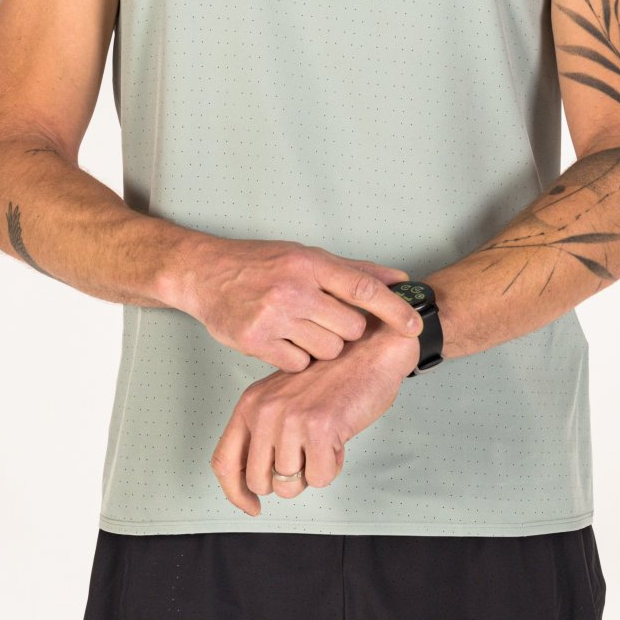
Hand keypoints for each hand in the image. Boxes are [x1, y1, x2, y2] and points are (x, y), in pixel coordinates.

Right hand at [170, 237, 423, 371]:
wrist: (205, 274)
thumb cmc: (260, 264)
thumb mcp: (306, 256)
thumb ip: (355, 270)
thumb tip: (400, 278)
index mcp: (310, 263)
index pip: (364, 287)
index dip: (394, 308)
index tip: (415, 324)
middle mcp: (293, 288)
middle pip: (350, 327)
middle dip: (346, 331)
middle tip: (326, 321)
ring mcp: (273, 316)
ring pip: (327, 350)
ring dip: (321, 346)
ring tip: (301, 329)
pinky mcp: (255, 341)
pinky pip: (298, 363)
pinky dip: (296, 358)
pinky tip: (283, 341)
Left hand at [209, 323, 420, 514]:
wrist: (370, 350)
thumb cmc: (333, 376)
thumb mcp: (283, 397)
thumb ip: (263, 432)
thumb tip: (255, 481)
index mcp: (250, 404)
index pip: (224, 461)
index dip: (235, 492)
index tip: (252, 506)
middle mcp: (264, 411)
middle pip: (258, 482)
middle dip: (286, 480)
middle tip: (306, 456)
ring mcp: (290, 420)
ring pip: (289, 485)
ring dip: (312, 471)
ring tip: (324, 440)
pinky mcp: (319, 428)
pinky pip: (320, 478)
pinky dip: (333, 466)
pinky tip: (338, 438)